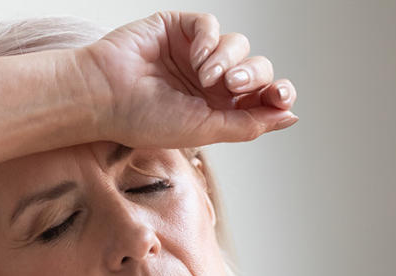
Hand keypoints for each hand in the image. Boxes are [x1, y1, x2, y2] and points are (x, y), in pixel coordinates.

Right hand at [77, 11, 297, 147]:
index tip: (281, 96)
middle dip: (252, 77)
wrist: (105, 96)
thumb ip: (249, 124)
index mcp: (218, 108)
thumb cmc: (145, 120)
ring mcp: (195, 53)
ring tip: (207, 76)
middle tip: (232, 86)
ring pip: (237, 45)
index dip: (276, 94)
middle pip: (255, 69)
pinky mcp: (179, 28)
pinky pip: (211, 26)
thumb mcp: (205, 130)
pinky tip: (195, 58)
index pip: (261, 96)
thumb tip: (290, 116)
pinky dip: (209, 40)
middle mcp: (210, 81)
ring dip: (228, 60)